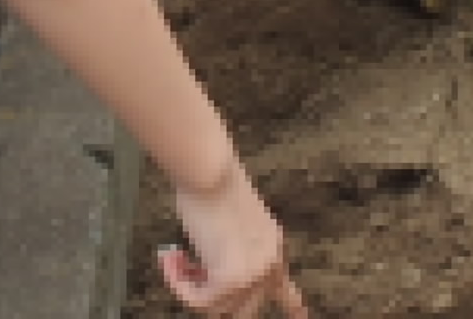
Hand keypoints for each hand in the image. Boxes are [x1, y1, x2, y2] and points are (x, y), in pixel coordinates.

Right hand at [161, 160, 307, 316]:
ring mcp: (254, 272)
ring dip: (187, 287)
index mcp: (272, 243)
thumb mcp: (229, 221)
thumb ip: (229, 254)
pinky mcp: (232, 278)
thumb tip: (206, 279)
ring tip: (173, 258)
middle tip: (184, 268)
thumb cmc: (210, 182)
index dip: (292, 305)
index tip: (303, 315)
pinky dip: (178, 285)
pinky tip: (170, 258)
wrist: (208, 169)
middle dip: (208, 294)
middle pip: (243, 308)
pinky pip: (199, 302)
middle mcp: (270, 261)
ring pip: (216, 309)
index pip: (286, 287)